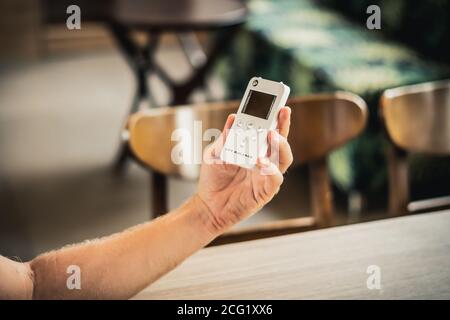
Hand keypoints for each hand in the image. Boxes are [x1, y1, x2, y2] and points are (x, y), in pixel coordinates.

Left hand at [195, 107, 292, 234]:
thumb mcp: (215, 152)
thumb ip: (225, 137)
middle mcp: (264, 161)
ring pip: (284, 159)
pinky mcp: (264, 192)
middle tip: (281, 111)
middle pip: (281, 141)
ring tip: (271, 134)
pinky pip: (275, 179)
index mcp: (255, 149)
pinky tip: (260, 160)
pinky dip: (270, 169)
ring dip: (280, 145)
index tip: (277, 102)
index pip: (269, 130)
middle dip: (283, 125)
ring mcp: (266, 176)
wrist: (207, 205)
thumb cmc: (213, 177)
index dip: (275, 117)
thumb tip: (234, 117)